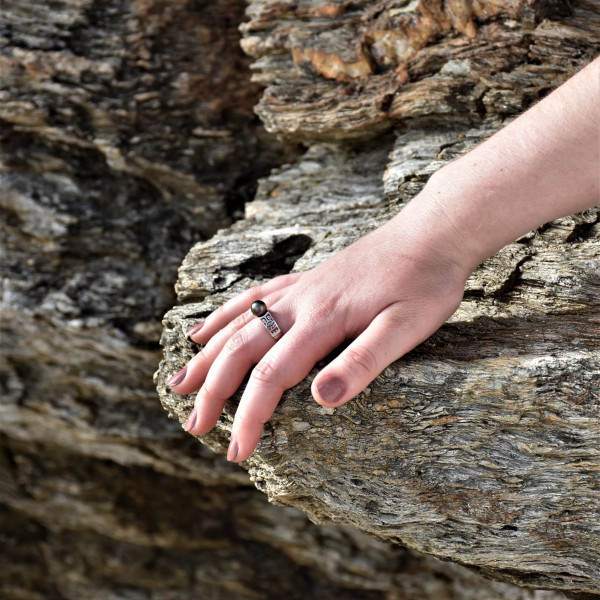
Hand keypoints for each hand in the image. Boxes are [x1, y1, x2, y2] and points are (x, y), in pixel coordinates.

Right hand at [167, 195, 470, 462]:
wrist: (432, 233)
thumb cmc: (425, 282)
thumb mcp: (407, 328)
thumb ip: (363, 361)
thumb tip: (320, 399)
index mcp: (323, 320)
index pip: (273, 375)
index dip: (251, 415)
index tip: (238, 450)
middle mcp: (301, 303)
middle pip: (242, 350)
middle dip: (214, 392)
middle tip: (194, 428)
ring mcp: (299, 289)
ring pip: (238, 324)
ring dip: (206, 356)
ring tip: (178, 383)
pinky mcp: (305, 281)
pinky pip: (251, 298)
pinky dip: (222, 316)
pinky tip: (203, 329)